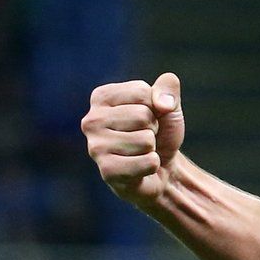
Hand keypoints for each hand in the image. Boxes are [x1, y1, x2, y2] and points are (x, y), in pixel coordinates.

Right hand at [82, 72, 184, 205]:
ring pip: (145, 140)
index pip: (141, 92)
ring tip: (141, 151)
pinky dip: (153, 165)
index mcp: (101, 97)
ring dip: (152, 147)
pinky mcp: (107, 171)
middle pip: (142, 116)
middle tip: (145, 136)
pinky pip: (148, 162)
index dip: (155, 106)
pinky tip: (140, 168)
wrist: (162, 167)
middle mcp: (91, 121)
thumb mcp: (168, 103)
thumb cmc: (160, 131)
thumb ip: (168, 87)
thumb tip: (163, 104)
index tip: (147, 116)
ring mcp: (95, 148)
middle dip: (153, 128)